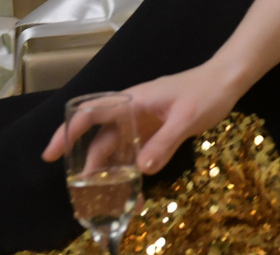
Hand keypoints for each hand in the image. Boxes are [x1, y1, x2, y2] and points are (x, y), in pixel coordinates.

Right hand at [41, 61, 244, 174]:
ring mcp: (144, 122)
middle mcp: (133, 111)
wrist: (228, 79)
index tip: (51, 154)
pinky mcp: (156, 131)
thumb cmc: (206, 91)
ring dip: (112, 172)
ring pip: (118, 149)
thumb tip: (141, 170)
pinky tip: (136, 191)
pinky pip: (137, 153)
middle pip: (102, 139)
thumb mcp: (186, 118)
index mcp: (133, 100)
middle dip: (90, 164)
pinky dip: (133, 171)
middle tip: (83, 191)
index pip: (91, 112)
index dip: (67, 132)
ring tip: (109, 199)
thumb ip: (164, 142)